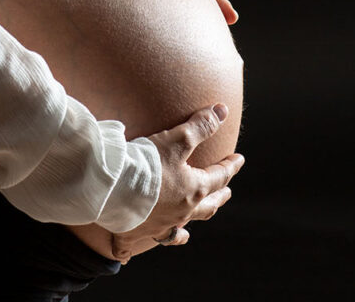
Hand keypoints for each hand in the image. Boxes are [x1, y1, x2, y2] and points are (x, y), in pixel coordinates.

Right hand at [110, 103, 244, 263]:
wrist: (115, 189)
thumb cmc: (147, 163)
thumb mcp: (177, 139)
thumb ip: (200, 126)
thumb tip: (222, 111)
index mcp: (195, 189)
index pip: (219, 176)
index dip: (230, 166)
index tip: (239, 159)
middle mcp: (183, 211)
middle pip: (208, 204)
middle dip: (220, 196)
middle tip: (227, 191)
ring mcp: (164, 224)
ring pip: (186, 225)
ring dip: (195, 219)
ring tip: (199, 221)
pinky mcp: (143, 232)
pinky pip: (156, 240)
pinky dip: (162, 240)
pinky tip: (160, 243)